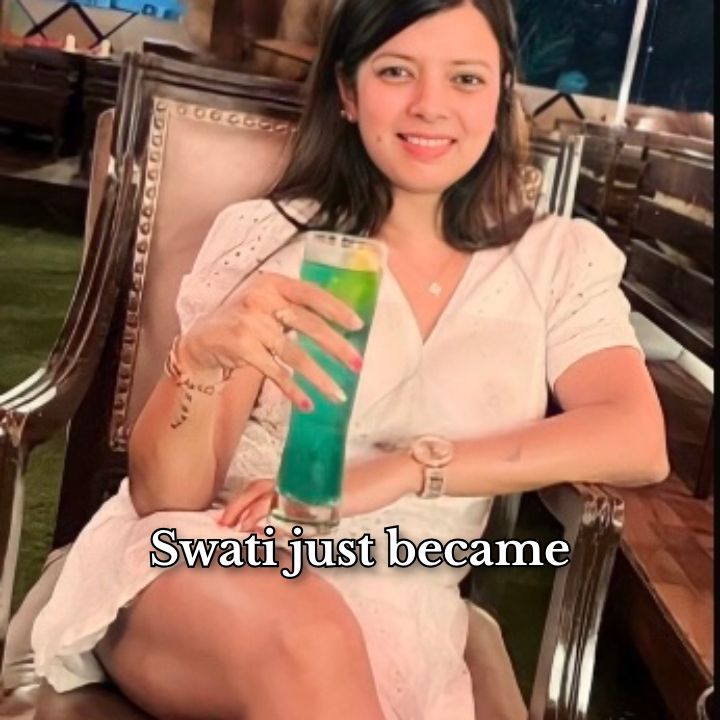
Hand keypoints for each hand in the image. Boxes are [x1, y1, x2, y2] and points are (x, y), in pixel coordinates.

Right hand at [179, 271, 364, 409]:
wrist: (202, 340)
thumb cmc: (244, 321)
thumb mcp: (266, 302)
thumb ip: (294, 306)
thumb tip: (339, 323)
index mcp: (273, 283)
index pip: (311, 293)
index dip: (337, 309)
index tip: (358, 326)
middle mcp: (261, 299)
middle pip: (308, 324)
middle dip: (337, 347)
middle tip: (358, 364)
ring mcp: (251, 324)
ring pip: (294, 353)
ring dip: (320, 377)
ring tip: (339, 394)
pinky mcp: (242, 348)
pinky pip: (275, 371)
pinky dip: (293, 390)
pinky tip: (308, 403)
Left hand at [217, 453, 416, 531]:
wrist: (391, 474)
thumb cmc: (363, 485)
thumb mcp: (330, 497)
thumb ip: (309, 506)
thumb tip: (287, 525)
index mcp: (300, 478)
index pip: (262, 486)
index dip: (241, 501)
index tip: (226, 519)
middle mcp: (303, 480)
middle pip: (261, 489)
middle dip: (239, 508)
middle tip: (223, 527)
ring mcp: (316, 488)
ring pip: (276, 499)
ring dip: (255, 515)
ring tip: (241, 531)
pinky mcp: (332, 498)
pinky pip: (303, 513)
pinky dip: (286, 525)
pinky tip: (275, 536)